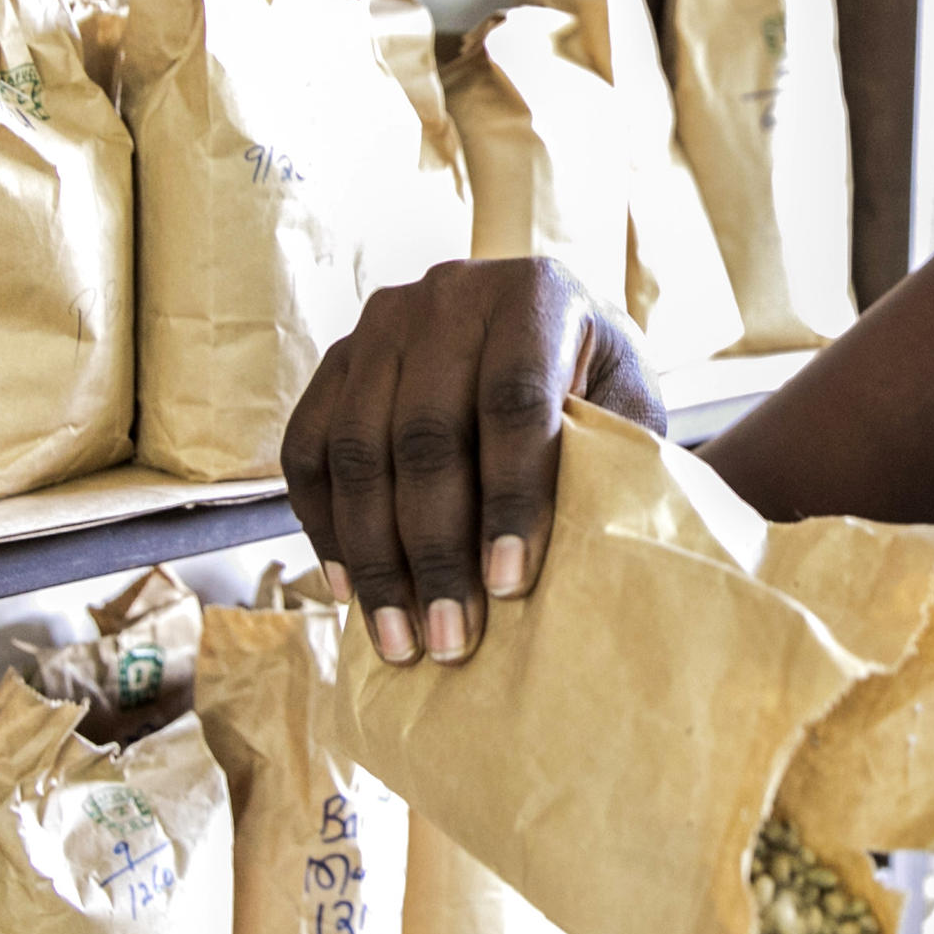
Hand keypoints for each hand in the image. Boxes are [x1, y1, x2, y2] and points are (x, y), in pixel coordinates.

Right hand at [280, 257, 662, 667]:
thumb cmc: (596, 386)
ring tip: (400, 638)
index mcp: (535, 296)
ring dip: (375, 556)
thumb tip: (567, 560)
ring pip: (359, 449)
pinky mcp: (337, 359)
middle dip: (436, 549)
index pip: (514, 400)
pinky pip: (309, 450)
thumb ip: (602, 460)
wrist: (545, 330)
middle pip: (426, 433)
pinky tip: (350, 591)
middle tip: (451, 639)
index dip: (511, 496)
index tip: (511, 584)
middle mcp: (450, 294)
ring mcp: (381, 322)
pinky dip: (324, 525)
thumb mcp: (624, 407)